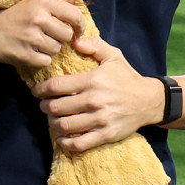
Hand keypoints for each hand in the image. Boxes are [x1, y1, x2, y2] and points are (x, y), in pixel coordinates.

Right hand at [0, 0, 85, 69]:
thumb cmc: (10, 12)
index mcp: (43, 1)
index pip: (75, 15)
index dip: (79, 26)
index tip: (76, 30)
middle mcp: (38, 17)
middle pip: (67, 35)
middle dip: (60, 37)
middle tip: (47, 34)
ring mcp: (30, 37)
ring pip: (56, 49)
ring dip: (49, 48)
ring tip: (35, 41)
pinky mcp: (24, 54)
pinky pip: (45, 61)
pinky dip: (40, 59)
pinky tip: (29, 50)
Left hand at [31, 36, 164, 151]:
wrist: (148, 100)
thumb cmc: (126, 77)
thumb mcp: (113, 55)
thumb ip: (94, 45)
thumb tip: (75, 41)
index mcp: (92, 81)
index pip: (57, 86)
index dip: (41, 89)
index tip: (37, 91)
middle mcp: (94, 101)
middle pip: (57, 108)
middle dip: (45, 107)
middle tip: (43, 105)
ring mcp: (99, 120)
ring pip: (64, 126)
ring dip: (52, 123)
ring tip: (52, 119)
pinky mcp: (105, 135)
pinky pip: (80, 143)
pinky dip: (65, 142)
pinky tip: (61, 137)